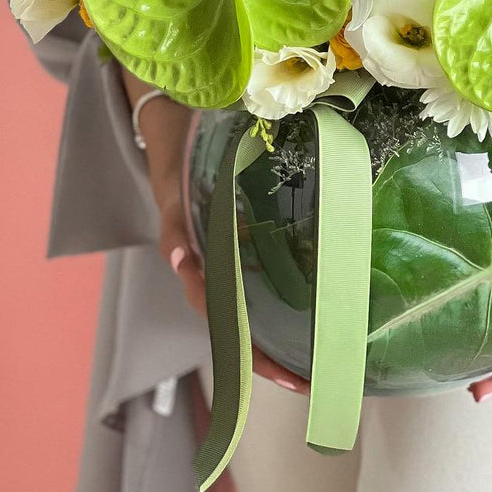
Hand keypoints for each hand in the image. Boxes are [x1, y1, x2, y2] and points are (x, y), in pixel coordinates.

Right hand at [123, 67, 309, 394]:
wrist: (175, 110)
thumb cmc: (176, 144)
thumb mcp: (170, 180)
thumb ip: (174, 220)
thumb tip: (178, 262)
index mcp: (191, 250)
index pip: (219, 312)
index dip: (245, 346)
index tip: (276, 371)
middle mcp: (210, 257)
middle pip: (238, 320)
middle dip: (269, 355)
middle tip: (313, 380)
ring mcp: (225, 246)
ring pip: (250, 301)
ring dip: (278, 332)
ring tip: (320, 357)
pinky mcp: (240, 231)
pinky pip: (260, 270)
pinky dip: (282, 294)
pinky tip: (317, 305)